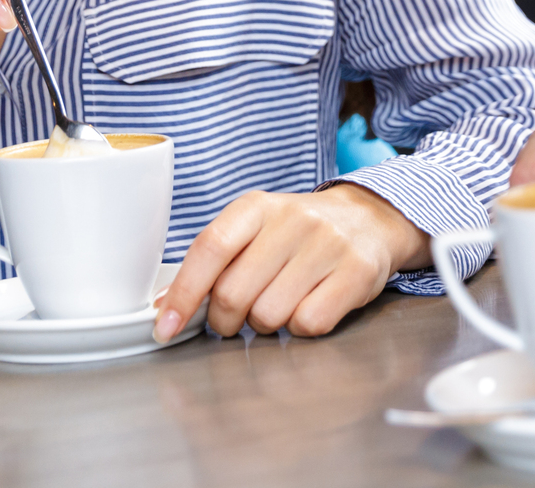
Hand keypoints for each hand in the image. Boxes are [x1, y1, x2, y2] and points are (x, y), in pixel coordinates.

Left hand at [153, 184, 430, 341]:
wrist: (370, 220)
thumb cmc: (299, 235)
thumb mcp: (255, 231)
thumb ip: (214, 264)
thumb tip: (166, 307)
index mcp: (257, 206)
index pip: (210, 249)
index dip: (183, 293)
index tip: (165, 326)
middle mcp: (293, 219)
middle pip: (233, 293)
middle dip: (226, 320)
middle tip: (237, 318)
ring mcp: (328, 244)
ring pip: (269, 314)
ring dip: (267, 324)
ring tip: (280, 305)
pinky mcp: (356, 271)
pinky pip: (308, 323)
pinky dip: (301, 328)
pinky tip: (308, 308)